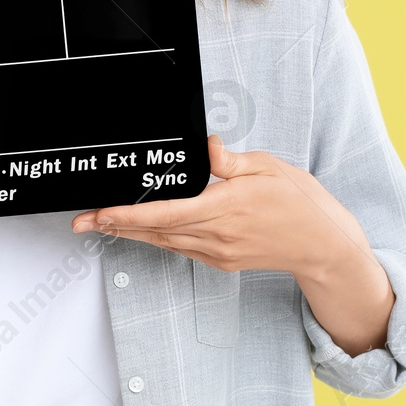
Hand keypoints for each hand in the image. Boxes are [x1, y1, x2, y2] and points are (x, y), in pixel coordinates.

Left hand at [70, 134, 371, 276]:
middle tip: (82, 221)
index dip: (128, 214)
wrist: (323, 245)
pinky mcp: (222, 260)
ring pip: (164, 242)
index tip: (100, 212)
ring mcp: (219, 251)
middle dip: (115, 225)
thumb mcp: (268, 166)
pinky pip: (181, 248)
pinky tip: (142, 230)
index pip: (166, 212)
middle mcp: (218, 234)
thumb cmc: (300, 201)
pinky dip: (157, 238)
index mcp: (227, 206)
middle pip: (155, 230)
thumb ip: (230, 160)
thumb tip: (206, 146)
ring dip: (131, 232)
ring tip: (101, 223)